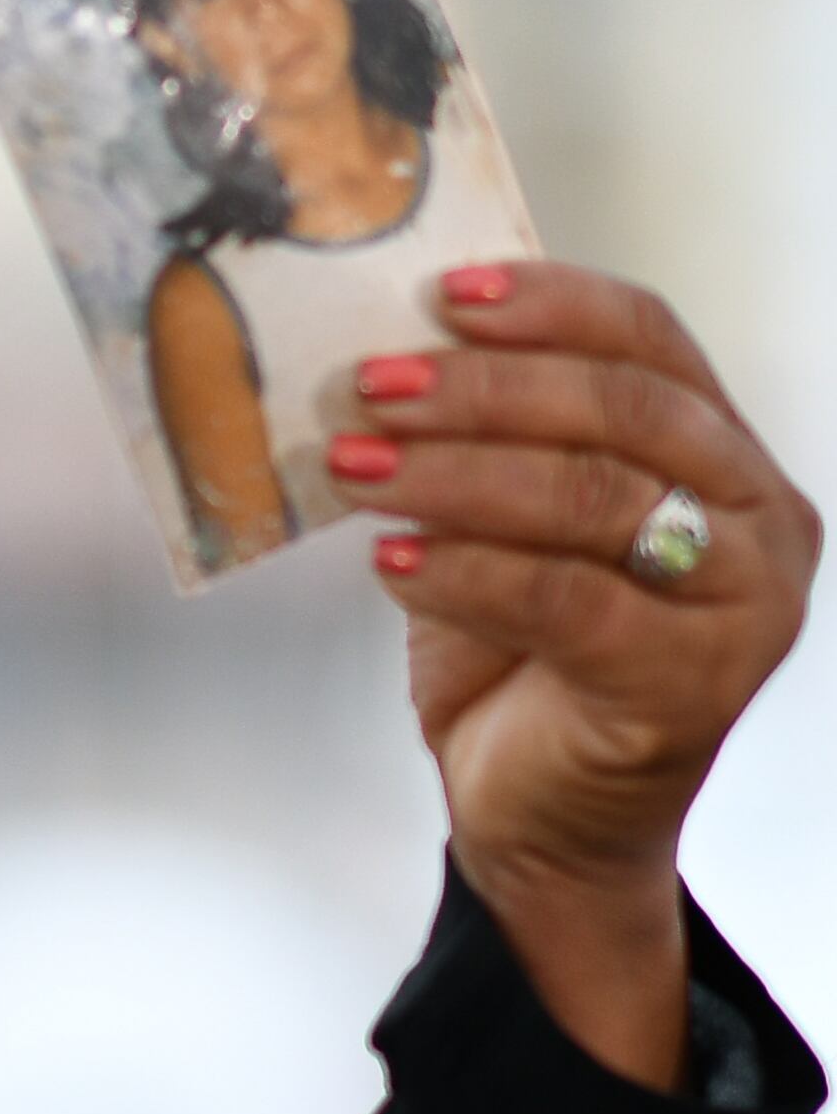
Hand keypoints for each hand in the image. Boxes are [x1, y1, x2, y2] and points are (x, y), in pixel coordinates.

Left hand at [336, 264, 816, 1087]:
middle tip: (372, 385)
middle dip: (483, 388)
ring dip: (455, 472)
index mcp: (722, 457)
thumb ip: (484, 452)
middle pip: (622, 410)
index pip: (652, 339)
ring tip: (354, 465)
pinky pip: (565, 600)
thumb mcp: (500, 537)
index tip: (444, 290)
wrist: (541, 824)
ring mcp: (742, 604)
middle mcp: (759, 518)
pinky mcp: (688, 682)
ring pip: (591, 499)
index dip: (550, 303)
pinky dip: (466, 571)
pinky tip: (392, 559)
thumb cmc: (521, 671)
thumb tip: (383, 363)